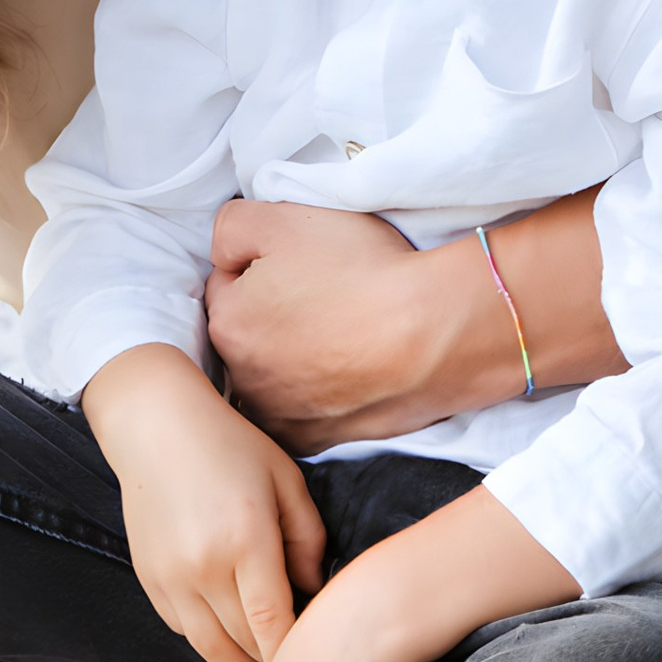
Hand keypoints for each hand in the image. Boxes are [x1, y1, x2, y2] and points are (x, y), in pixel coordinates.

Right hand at [82, 346, 329, 661]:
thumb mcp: (285, 480)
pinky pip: (184, 629)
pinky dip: (209, 640)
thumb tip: (313, 590)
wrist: (156, 427)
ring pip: (210, 648)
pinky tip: (231, 633)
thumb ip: (309, 538)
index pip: (273, 623)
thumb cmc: (229, 446)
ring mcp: (170, 577)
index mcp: (245, 539)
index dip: (292, 654)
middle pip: (243, 643)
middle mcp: (203, 566)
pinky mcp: (150, 580)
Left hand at [207, 203, 465, 442]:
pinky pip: (306, 412)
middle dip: (275, 313)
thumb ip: (232, 228)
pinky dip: (322, 394)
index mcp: (229, 324)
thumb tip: (225, 254)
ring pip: (275, 375)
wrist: (435, 333)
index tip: (305, 262)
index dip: (265, 264)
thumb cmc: (363, 271)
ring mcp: (282, 417)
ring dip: (296, 357)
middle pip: (250, 332)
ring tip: (344, 332)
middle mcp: (244, 381)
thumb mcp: (285, 220)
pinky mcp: (319, 441)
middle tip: (328, 293)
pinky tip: (352, 370)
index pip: (228, 282)